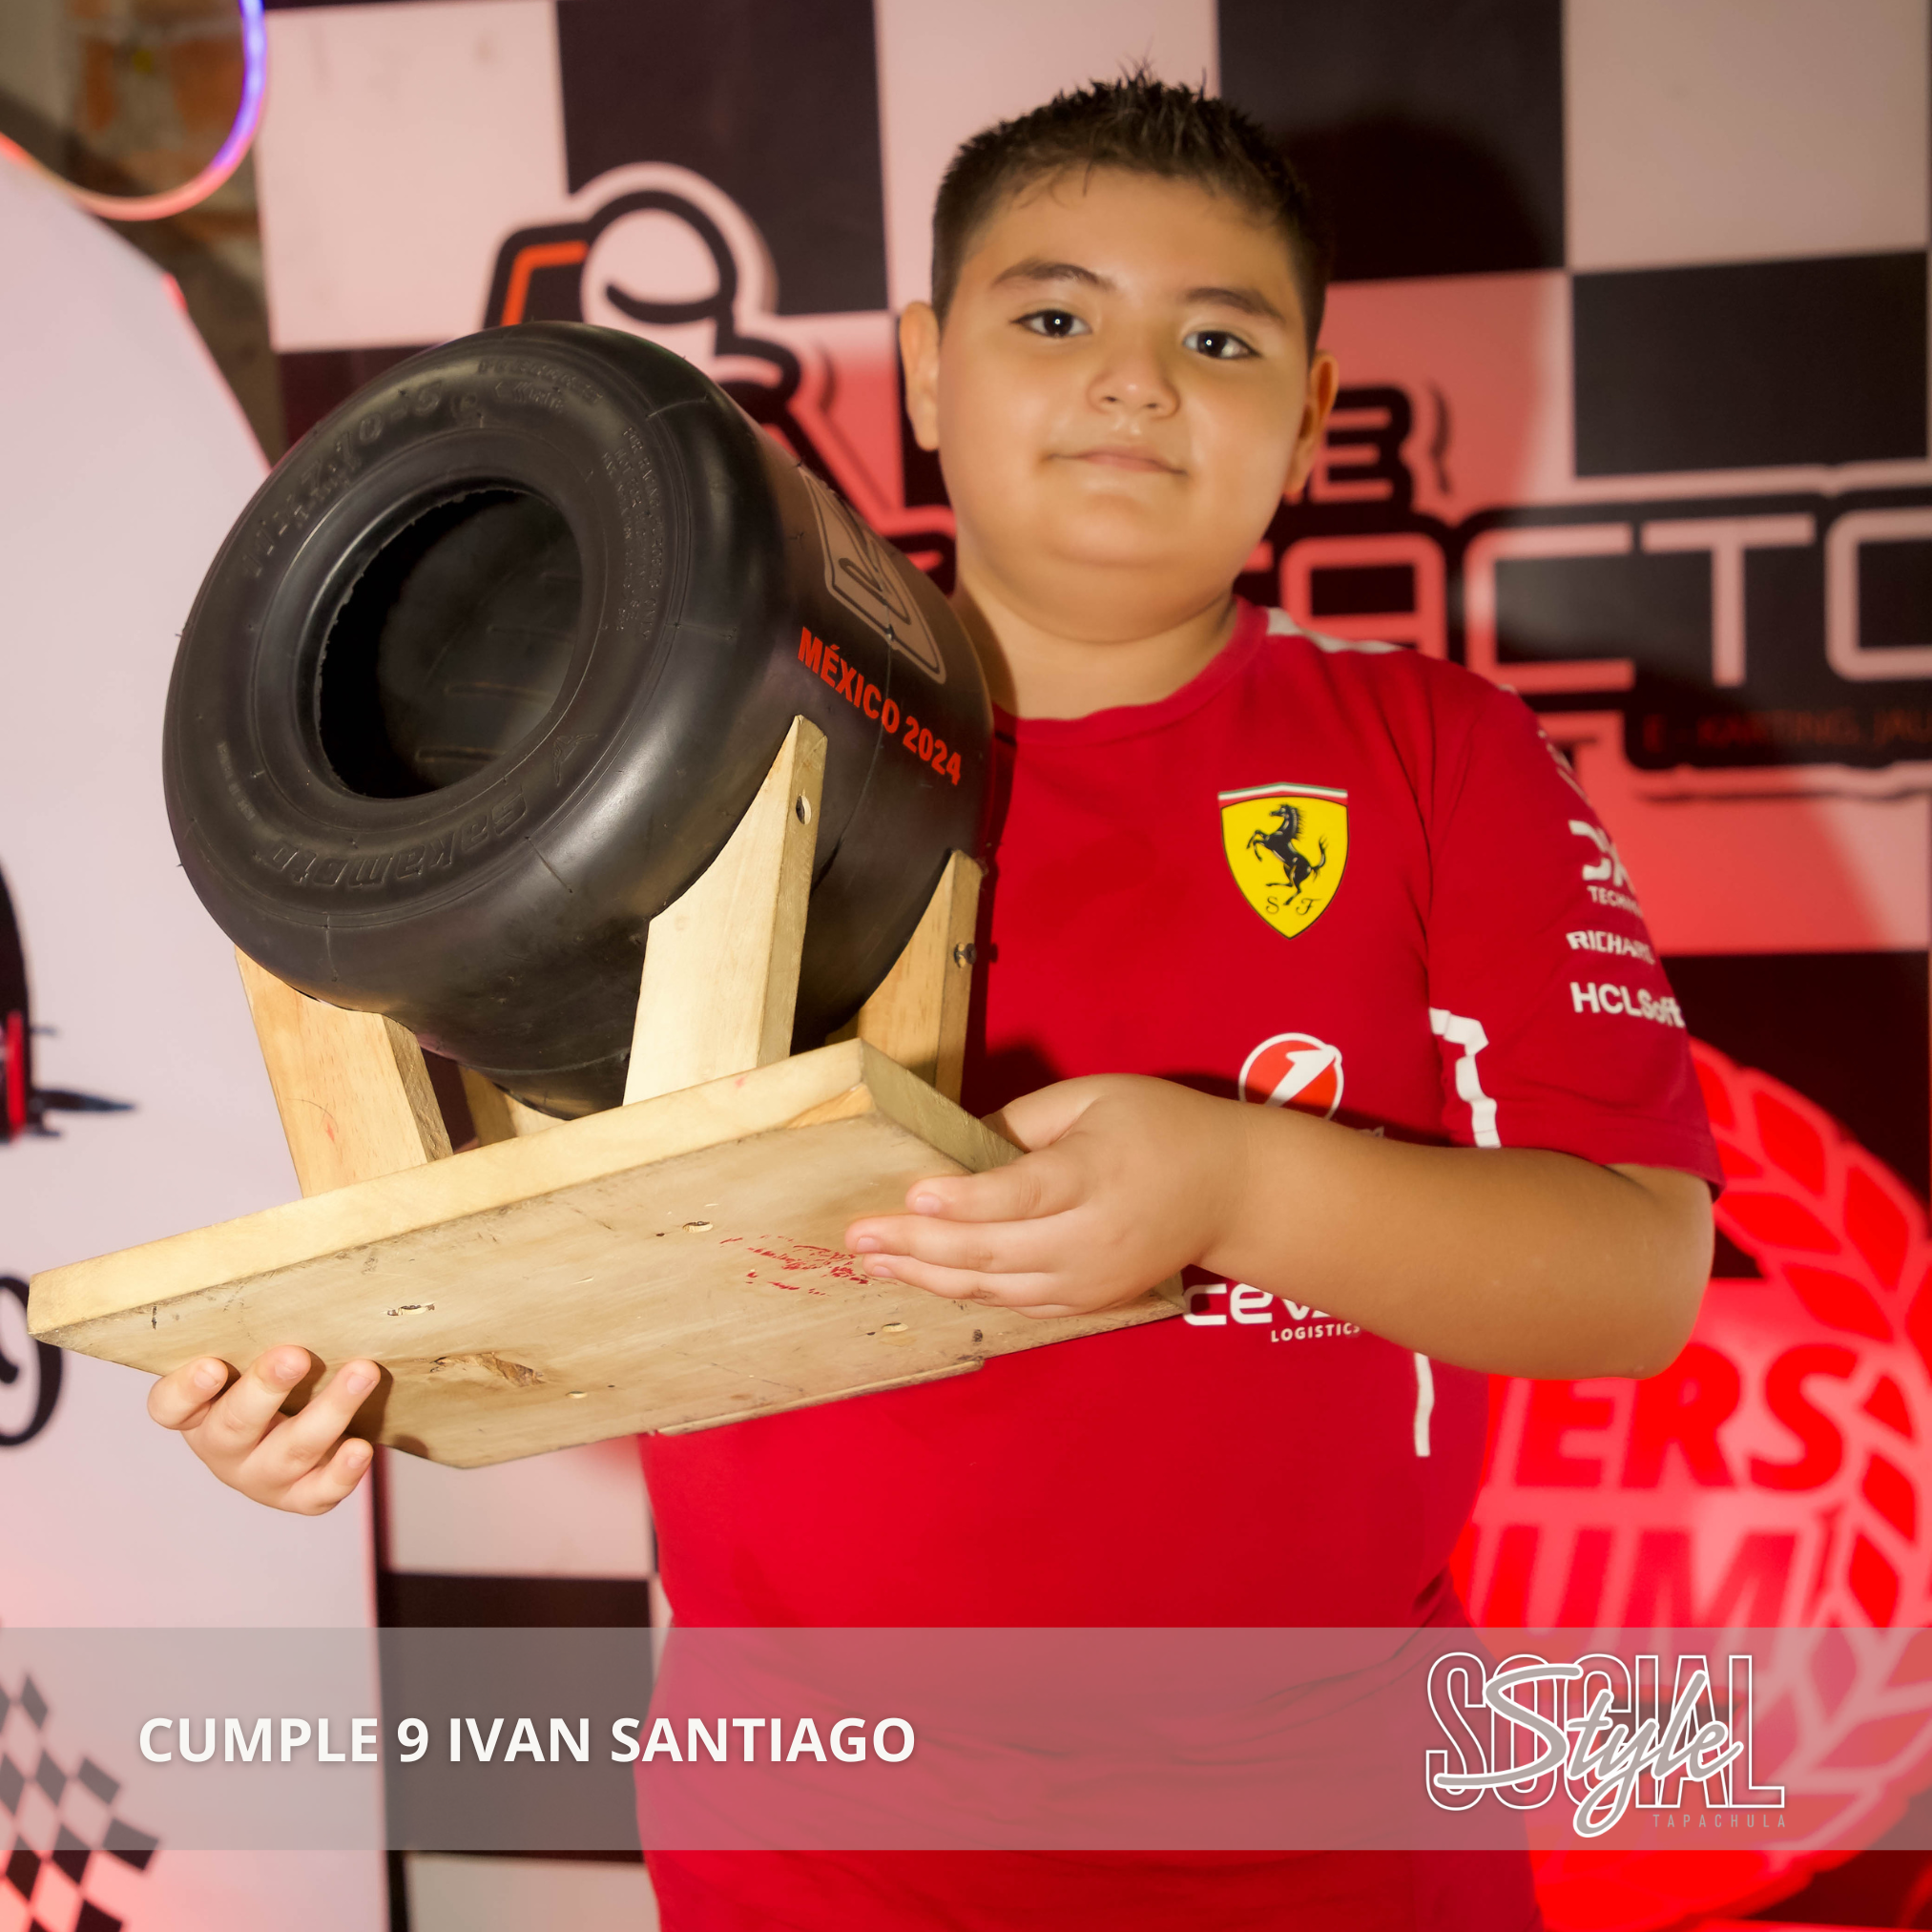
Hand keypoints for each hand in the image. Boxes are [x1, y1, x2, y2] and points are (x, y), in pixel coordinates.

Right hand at [148, 1346, 378, 1513]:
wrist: (297, 1427)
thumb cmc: (267, 1378)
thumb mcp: (247, 1354)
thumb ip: (252, 1329)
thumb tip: (284, 1266)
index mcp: (196, 1412)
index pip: (170, 1406)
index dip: (186, 1390)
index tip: (210, 1365)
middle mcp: (223, 1447)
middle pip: (235, 1425)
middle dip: (266, 1389)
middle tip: (295, 1355)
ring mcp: (261, 1476)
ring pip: (290, 1451)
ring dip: (329, 1412)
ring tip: (362, 1373)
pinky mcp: (300, 1496)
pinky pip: (318, 1493)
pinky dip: (342, 1473)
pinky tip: (361, 1448)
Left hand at [845, 1075, 1245, 1317]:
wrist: (1230, 1192)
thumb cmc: (1160, 1128)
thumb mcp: (1094, 1098)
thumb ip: (1022, 1122)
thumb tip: (952, 1149)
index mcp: (1096, 1175)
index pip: (1021, 1195)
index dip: (964, 1200)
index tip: (912, 1192)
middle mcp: (1092, 1237)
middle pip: (994, 1251)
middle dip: (918, 1244)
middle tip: (858, 1236)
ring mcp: (1091, 1279)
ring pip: (996, 1287)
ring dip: (928, 1274)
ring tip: (874, 1258)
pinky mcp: (1088, 1301)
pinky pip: (1014, 1301)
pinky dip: (965, 1289)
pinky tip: (924, 1273)